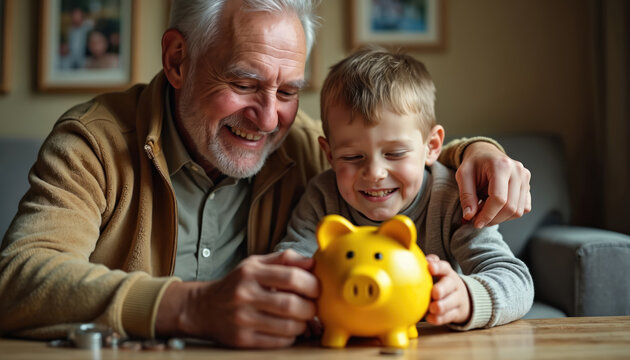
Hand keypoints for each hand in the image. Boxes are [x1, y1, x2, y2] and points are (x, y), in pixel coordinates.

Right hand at [155, 250, 318, 347]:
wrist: (203, 308)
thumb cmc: (237, 284)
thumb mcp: (256, 264)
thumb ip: (285, 259)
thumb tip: (313, 262)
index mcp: (251, 273)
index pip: (291, 277)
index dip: (312, 284)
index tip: (317, 289)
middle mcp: (245, 295)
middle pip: (291, 305)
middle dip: (310, 308)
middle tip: (312, 307)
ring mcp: (242, 319)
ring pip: (288, 327)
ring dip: (303, 325)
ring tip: (302, 319)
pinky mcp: (242, 340)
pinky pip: (278, 342)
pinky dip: (290, 337)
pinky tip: (288, 330)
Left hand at [425, 254, 469, 324]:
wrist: (466, 298)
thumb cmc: (444, 283)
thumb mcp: (441, 273)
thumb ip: (432, 265)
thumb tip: (422, 259)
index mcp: (447, 273)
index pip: (444, 267)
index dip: (438, 267)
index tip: (430, 267)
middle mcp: (454, 285)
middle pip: (449, 285)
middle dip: (442, 289)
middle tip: (434, 293)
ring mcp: (457, 300)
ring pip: (451, 302)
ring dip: (441, 306)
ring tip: (432, 308)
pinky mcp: (456, 313)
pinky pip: (448, 317)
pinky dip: (439, 318)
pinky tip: (430, 318)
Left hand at [456, 141, 530, 227]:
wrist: (485, 153)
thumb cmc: (474, 164)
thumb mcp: (463, 175)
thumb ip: (466, 196)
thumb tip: (469, 216)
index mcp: (501, 166)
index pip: (499, 198)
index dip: (487, 215)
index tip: (475, 223)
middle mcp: (518, 171)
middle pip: (510, 207)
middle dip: (493, 219)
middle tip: (477, 220)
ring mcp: (525, 178)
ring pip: (518, 211)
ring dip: (500, 217)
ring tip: (484, 211)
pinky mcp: (527, 186)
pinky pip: (523, 208)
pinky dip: (509, 214)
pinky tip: (495, 207)